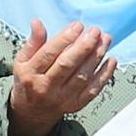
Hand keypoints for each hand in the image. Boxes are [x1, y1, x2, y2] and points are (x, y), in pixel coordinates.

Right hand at [5, 21, 116, 135]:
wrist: (32, 112)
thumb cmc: (29, 80)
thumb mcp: (23, 60)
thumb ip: (33, 42)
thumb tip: (37, 22)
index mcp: (31, 73)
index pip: (48, 54)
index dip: (64, 38)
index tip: (78, 26)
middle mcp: (46, 87)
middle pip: (67, 65)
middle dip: (84, 47)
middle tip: (95, 31)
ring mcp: (62, 98)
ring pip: (82, 76)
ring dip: (96, 57)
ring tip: (105, 40)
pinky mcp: (76, 104)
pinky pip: (93, 90)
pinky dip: (105, 75)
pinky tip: (111, 60)